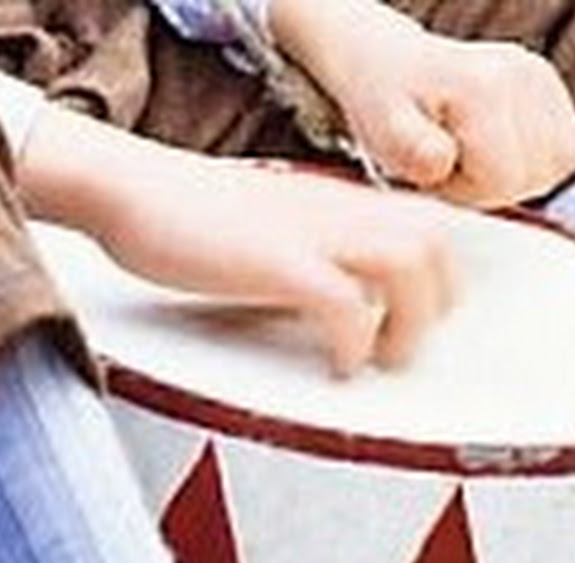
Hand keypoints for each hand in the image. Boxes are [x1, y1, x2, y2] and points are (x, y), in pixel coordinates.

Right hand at [18, 106, 457, 376]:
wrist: (133, 187)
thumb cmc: (194, 215)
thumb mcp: (276, 228)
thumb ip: (319, 254)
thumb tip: (346, 301)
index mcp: (338, 202)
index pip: (425, 224)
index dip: (442, 275)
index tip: (432, 315)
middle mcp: (336, 209)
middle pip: (433, 241)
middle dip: (438, 302)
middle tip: (406, 342)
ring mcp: (310, 231)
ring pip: (409, 264)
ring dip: (408, 323)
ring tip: (380, 357)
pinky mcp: (277, 261)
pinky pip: (344, 303)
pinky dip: (353, 341)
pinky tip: (339, 363)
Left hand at [270, 0, 574, 207]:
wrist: (392, 70)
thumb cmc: (387, 110)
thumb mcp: (384, 136)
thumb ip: (411, 152)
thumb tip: (440, 160)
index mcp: (485, 87)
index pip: (504, 181)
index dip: (469, 193)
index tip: (436, 171)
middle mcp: (524, 73)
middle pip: (534, 177)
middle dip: (490, 186)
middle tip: (451, 162)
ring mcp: (543, 76)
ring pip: (555, 166)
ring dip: (512, 176)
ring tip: (470, 156)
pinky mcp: (552, 87)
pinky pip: (564, 152)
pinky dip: (530, 163)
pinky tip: (493, 149)